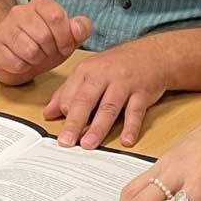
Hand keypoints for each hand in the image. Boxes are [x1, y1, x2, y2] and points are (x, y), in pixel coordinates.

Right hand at [0, 0, 91, 85]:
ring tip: (35, 57)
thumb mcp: (67, 36)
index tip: (64, 46)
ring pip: (29, 50)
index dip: (64, 38)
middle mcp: (19, 11)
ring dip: (37, 60)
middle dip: (50, 51)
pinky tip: (22, 62)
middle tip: (47, 53)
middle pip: (43, 36)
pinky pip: (15, 63)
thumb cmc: (43, 44)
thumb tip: (78, 27)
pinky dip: (23, 68)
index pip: (56, 16)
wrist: (14, 52)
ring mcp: (4, 27)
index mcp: (40, 4)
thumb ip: (80, 29)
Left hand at [43, 39, 166, 148]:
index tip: (59, 133)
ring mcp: (124, 83)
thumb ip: (68, 92)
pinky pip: (136, 111)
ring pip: (109, 107)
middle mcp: (104, 75)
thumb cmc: (117, 65)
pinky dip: (131, 127)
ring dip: (98, 127)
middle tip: (66, 142)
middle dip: (74, 122)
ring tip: (88, 145)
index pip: (70, 94)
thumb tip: (48, 113)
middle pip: (86, 100)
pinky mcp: (142, 92)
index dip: (64, 113)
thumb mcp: (90, 72)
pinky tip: (126, 141)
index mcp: (86, 71)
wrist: (153, 54)